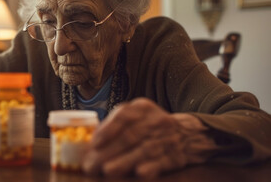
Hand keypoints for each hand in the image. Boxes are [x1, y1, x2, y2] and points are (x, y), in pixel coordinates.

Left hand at [82, 98, 217, 177]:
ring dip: (124, 161)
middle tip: (91, 164)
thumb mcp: (137, 116)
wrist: (190, 133)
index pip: (123, 116)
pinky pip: (162, 161)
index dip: (107, 130)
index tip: (93, 143)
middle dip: (108, 152)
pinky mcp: (176, 156)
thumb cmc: (152, 126)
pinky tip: (140, 173)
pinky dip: (151, 168)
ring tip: (108, 170)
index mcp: (142, 107)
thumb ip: (116, 125)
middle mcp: (155, 120)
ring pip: (143, 150)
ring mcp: (167, 137)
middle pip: (130, 136)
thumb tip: (90, 143)